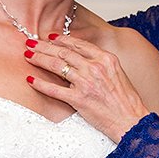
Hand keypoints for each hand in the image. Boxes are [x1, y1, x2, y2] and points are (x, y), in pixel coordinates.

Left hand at [24, 34, 150, 142]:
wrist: (131, 120)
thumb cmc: (125, 100)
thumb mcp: (117, 73)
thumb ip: (100, 63)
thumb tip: (83, 57)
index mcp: (105, 59)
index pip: (78, 44)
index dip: (61, 40)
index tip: (50, 37)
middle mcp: (95, 67)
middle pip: (64, 52)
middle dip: (44, 46)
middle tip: (31, 43)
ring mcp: (86, 83)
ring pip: (56, 66)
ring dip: (39, 59)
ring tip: (28, 55)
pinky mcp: (78, 99)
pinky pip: (54, 89)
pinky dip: (40, 84)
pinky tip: (30, 80)